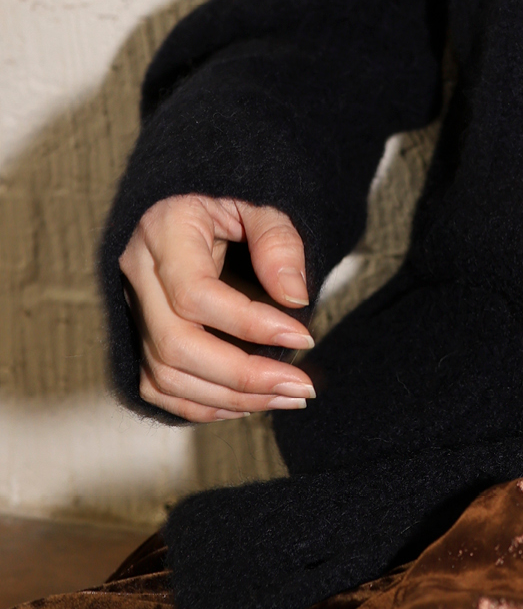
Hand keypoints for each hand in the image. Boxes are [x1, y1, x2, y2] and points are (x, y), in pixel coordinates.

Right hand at [119, 195, 316, 422]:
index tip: (303, 338)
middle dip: (243, 376)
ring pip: (167, 374)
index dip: (250, 324)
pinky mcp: (138, 337)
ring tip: (288, 397)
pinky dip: (206, 405)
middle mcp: (137, 273)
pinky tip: (251, 403)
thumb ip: (279, 243)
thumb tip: (294, 298)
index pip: (195, 294)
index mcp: (163, 231)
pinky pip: (160, 387)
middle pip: (176, 345)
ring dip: (232, 398)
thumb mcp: (262, 204)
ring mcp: (132, 309)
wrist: (197, 208)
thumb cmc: (234, 204)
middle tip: (301, 387)